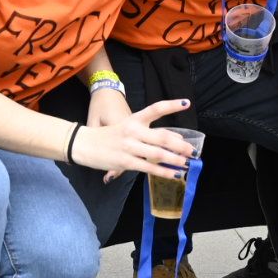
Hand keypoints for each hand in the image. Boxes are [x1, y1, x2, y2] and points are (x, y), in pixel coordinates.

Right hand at [69, 98, 197, 178]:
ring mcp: (130, 146)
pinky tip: (173, 175)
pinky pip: (148, 167)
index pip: (156, 109)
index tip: (187, 103)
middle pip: (162, 136)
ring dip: (175, 160)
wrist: (84, 144)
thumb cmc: (109, 136)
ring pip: (158, 153)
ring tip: (186, 164)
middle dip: (180, 145)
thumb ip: (148, 133)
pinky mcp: (126, 161)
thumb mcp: (127, 128)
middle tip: (193, 150)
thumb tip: (174, 139)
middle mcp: (133, 130)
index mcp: (134, 119)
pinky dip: (163, 172)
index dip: (172, 106)